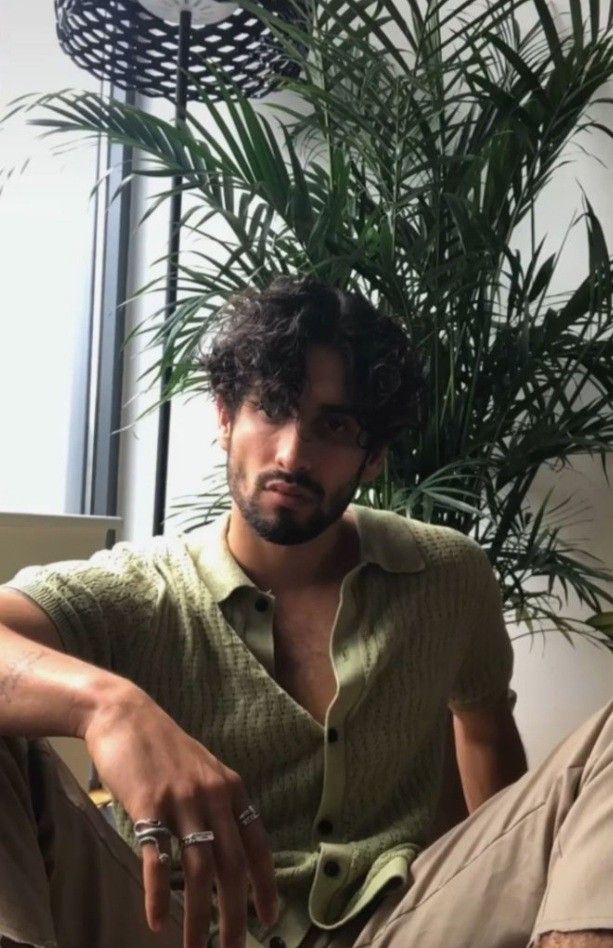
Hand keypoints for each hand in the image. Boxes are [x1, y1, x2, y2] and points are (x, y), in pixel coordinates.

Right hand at [82, 683, 278, 947]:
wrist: (125, 714)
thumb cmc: (162, 747)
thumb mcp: (202, 769)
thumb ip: (218, 803)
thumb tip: (230, 846)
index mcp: (231, 788)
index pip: (257, 844)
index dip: (265, 883)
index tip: (269, 918)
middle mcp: (213, 795)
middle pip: (232, 865)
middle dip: (235, 913)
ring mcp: (182, 800)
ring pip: (198, 869)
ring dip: (198, 915)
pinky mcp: (149, 805)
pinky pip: (157, 858)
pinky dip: (158, 894)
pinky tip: (157, 922)